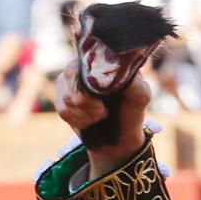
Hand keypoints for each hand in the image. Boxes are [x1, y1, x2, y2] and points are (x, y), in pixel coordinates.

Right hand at [54, 60, 151, 178]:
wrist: (119, 140)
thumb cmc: (131, 112)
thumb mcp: (140, 98)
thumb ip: (136, 85)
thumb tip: (128, 74)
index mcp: (100, 59)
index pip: (87, 59)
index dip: (94, 81)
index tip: (106, 98)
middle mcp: (80, 65)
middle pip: (71, 75)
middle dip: (90, 101)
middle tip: (105, 110)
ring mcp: (67, 81)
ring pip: (68, 96)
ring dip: (88, 113)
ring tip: (101, 114)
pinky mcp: (60, 99)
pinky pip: (64, 110)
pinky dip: (80, 120)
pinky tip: (90, 120)